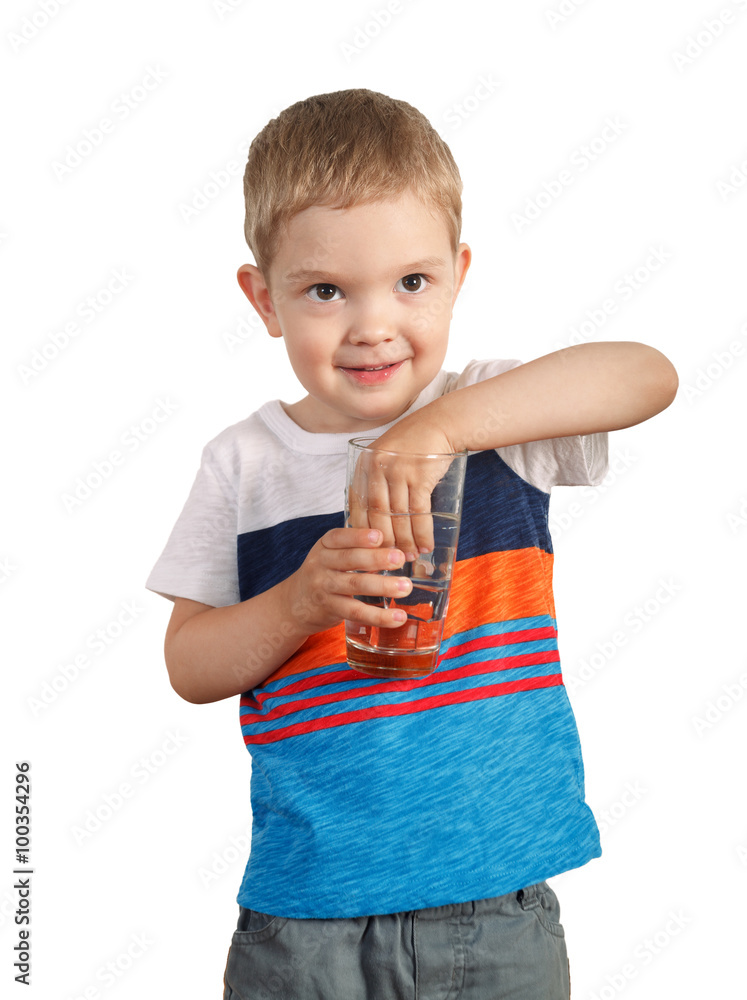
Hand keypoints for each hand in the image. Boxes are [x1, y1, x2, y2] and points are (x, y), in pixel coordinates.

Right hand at [284, 527, 412, 633]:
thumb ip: (357, 549)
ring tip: (405, 587)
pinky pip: (356, 612)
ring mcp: (324, 587)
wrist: (294, 604)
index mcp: (324, 546)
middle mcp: (321, 564)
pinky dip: (379, 616)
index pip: (340, 537)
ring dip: (383, 585)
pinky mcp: (330, 609)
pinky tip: (398, 617)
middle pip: (350, 559)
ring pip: (355, 585)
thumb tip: (396, 547)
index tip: (379, 536)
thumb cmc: (324, 574)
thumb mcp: (331, 555)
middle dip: (377, 558)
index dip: (359, 536)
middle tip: (400, 559)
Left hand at [346, 422, 460, 558]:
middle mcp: (376, 468)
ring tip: (412, 557)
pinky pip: (419, 512)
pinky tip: (426, 544)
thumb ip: (376, 484)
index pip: (358, 507)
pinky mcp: (419, 475)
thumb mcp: (386, 459)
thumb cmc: (413, 447)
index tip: (369, 553)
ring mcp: (397, 471)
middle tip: (391, 561)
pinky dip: (423, 532)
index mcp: (364, 467)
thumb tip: (374, 523)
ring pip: (399, 516)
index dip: (363, 534)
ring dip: (406, 541)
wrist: (440, 425)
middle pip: (378, 516)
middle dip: (385, 543)